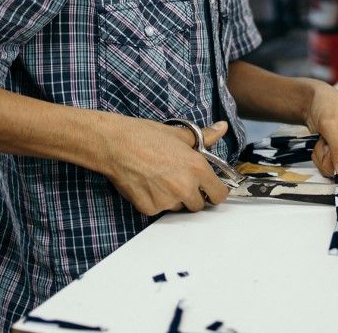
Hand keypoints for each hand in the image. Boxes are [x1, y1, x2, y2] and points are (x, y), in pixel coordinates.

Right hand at [99, 117, 231, 215]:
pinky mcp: (150, 208)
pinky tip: (146, 184)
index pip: (219, 194)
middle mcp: (185, 187)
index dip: (214, 191)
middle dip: (192, 195)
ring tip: (159, 178)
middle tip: (178, 179)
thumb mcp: (179, 134)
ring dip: (173, 198)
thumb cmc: (145, 136)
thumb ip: (205, 136)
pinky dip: (154, 201)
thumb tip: (222, 128)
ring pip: (178, 207)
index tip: (208, 188)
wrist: (116, 144)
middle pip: (199, 205)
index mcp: (197, 168)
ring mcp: (167, 200)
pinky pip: (158, 210)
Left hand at [303, 81, 337, 183]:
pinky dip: (320, 157)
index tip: (334, 174)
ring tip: (323, 139)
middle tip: (325, 143)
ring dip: (323, 157)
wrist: (313, 100)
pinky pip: (327, 167)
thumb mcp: (331, 125)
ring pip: (335, 172)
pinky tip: (322, 143)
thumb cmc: (327, 105)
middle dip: (331, 161)